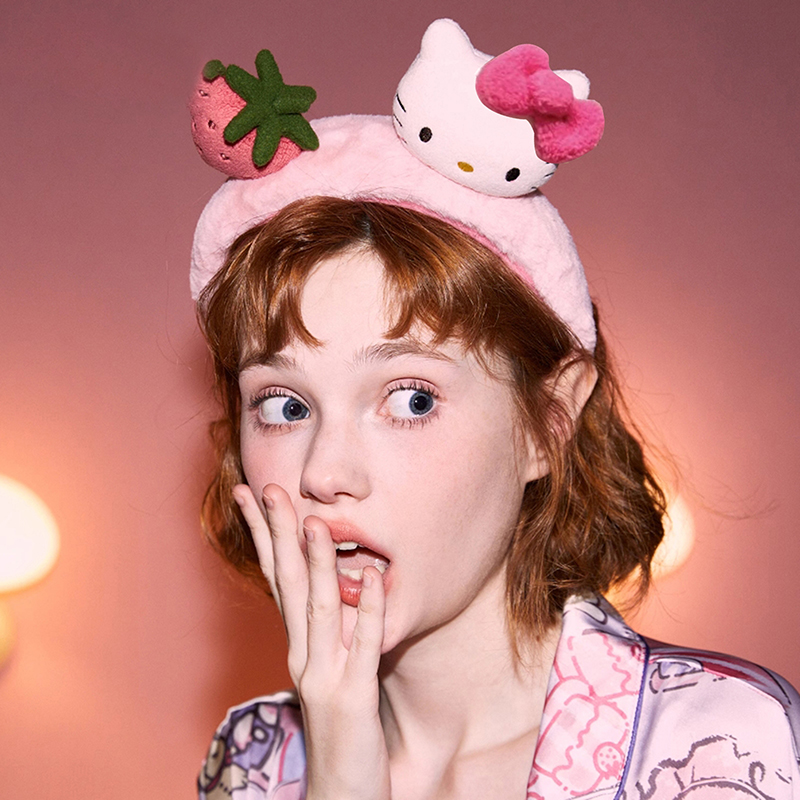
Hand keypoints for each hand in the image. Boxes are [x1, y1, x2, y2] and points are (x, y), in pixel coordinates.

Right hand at [234, 483, 390, 799]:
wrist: (340, 791)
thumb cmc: (340, 724)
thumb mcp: (329, 666)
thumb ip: (328, 626)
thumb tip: (340, 578)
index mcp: (299, 642)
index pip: (278, 577)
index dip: (264, 535)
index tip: (252, 494)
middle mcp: (303, 654)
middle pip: (289, 584)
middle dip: (278, 536)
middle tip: (269, 490)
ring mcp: (325, 677)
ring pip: (320, 611)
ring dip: (320, 566)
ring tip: (317, 523)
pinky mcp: (353, 700)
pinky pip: (364, 649)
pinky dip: (370, 612)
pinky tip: (377, 579)